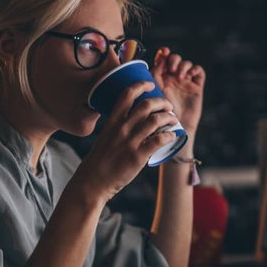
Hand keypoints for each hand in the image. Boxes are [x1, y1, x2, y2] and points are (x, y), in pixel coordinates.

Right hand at [75, 81, 178, 200]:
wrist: (93, 181)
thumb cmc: (101, 159)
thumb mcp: (106, 136)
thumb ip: (118, 126)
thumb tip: (136, 120)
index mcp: (113, 121)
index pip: (127, 94)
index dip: (141, 85)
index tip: (151, 84)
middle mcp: (121, 128)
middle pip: (146, 105)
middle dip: (162, 102)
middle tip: (168, 106)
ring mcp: (130, 142)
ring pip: (155, 120)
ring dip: (169, 117)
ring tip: (173, 119)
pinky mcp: (137, 156)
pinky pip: (158, 141)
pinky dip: (169, 136)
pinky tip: (172, 136)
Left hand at [150, 47, 205, 132]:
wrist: (174, 128)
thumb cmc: (160, 114)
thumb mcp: (154, 92)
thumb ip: (154, 76)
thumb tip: (156, 59)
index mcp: (161, 78)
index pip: (163, 60)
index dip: (164, 53)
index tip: (163, 52)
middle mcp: (173, 79)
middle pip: (175, 59)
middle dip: (174, 59)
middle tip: (171, 69)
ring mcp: (185, 82)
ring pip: (187, 63)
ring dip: (183, 65)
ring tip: (179, 76)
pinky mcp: (196, 87)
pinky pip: (199, 71)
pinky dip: (195, 69)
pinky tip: (189, 75)